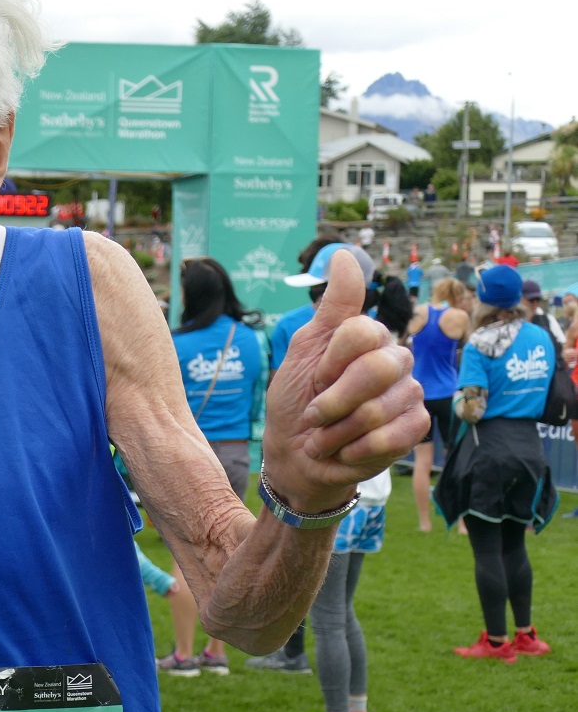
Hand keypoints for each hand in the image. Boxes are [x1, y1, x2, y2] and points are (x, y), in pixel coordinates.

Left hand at [264, 250, 428, 511]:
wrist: (297, 457)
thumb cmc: (295, 402)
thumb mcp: (301, 352)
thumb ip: (331, 307)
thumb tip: (344, 255)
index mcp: (367, 338)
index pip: (361, 332)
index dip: (330, 363)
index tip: (314, 378)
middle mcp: (394, 360)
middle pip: (378, 367)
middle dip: (334, 399)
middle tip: (316, 412)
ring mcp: (409, 393)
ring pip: (379, 407)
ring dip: (337, 430)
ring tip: (327, 435)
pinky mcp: (416, 427)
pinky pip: (394, 435)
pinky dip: (357, 448)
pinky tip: (346, 450)